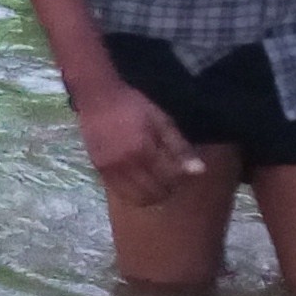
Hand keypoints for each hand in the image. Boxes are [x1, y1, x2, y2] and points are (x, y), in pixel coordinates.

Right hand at [71, 81, 207, 207]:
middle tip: (172, 179)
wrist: (97, 97)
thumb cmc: (133, 105)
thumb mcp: (162, 120)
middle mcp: (126, 164)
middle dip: (168, 189)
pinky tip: (140, 181)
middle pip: (155, 193)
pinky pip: (122, 193)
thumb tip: (199, 171)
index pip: (170, 178)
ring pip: (138, 198)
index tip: (184, 171)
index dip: (182, 178)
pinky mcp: (100, 171)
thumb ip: (180, 147)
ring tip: (157, 183)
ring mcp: (111, 170)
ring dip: (152, 195)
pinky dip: (135, 193)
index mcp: (145, 149)